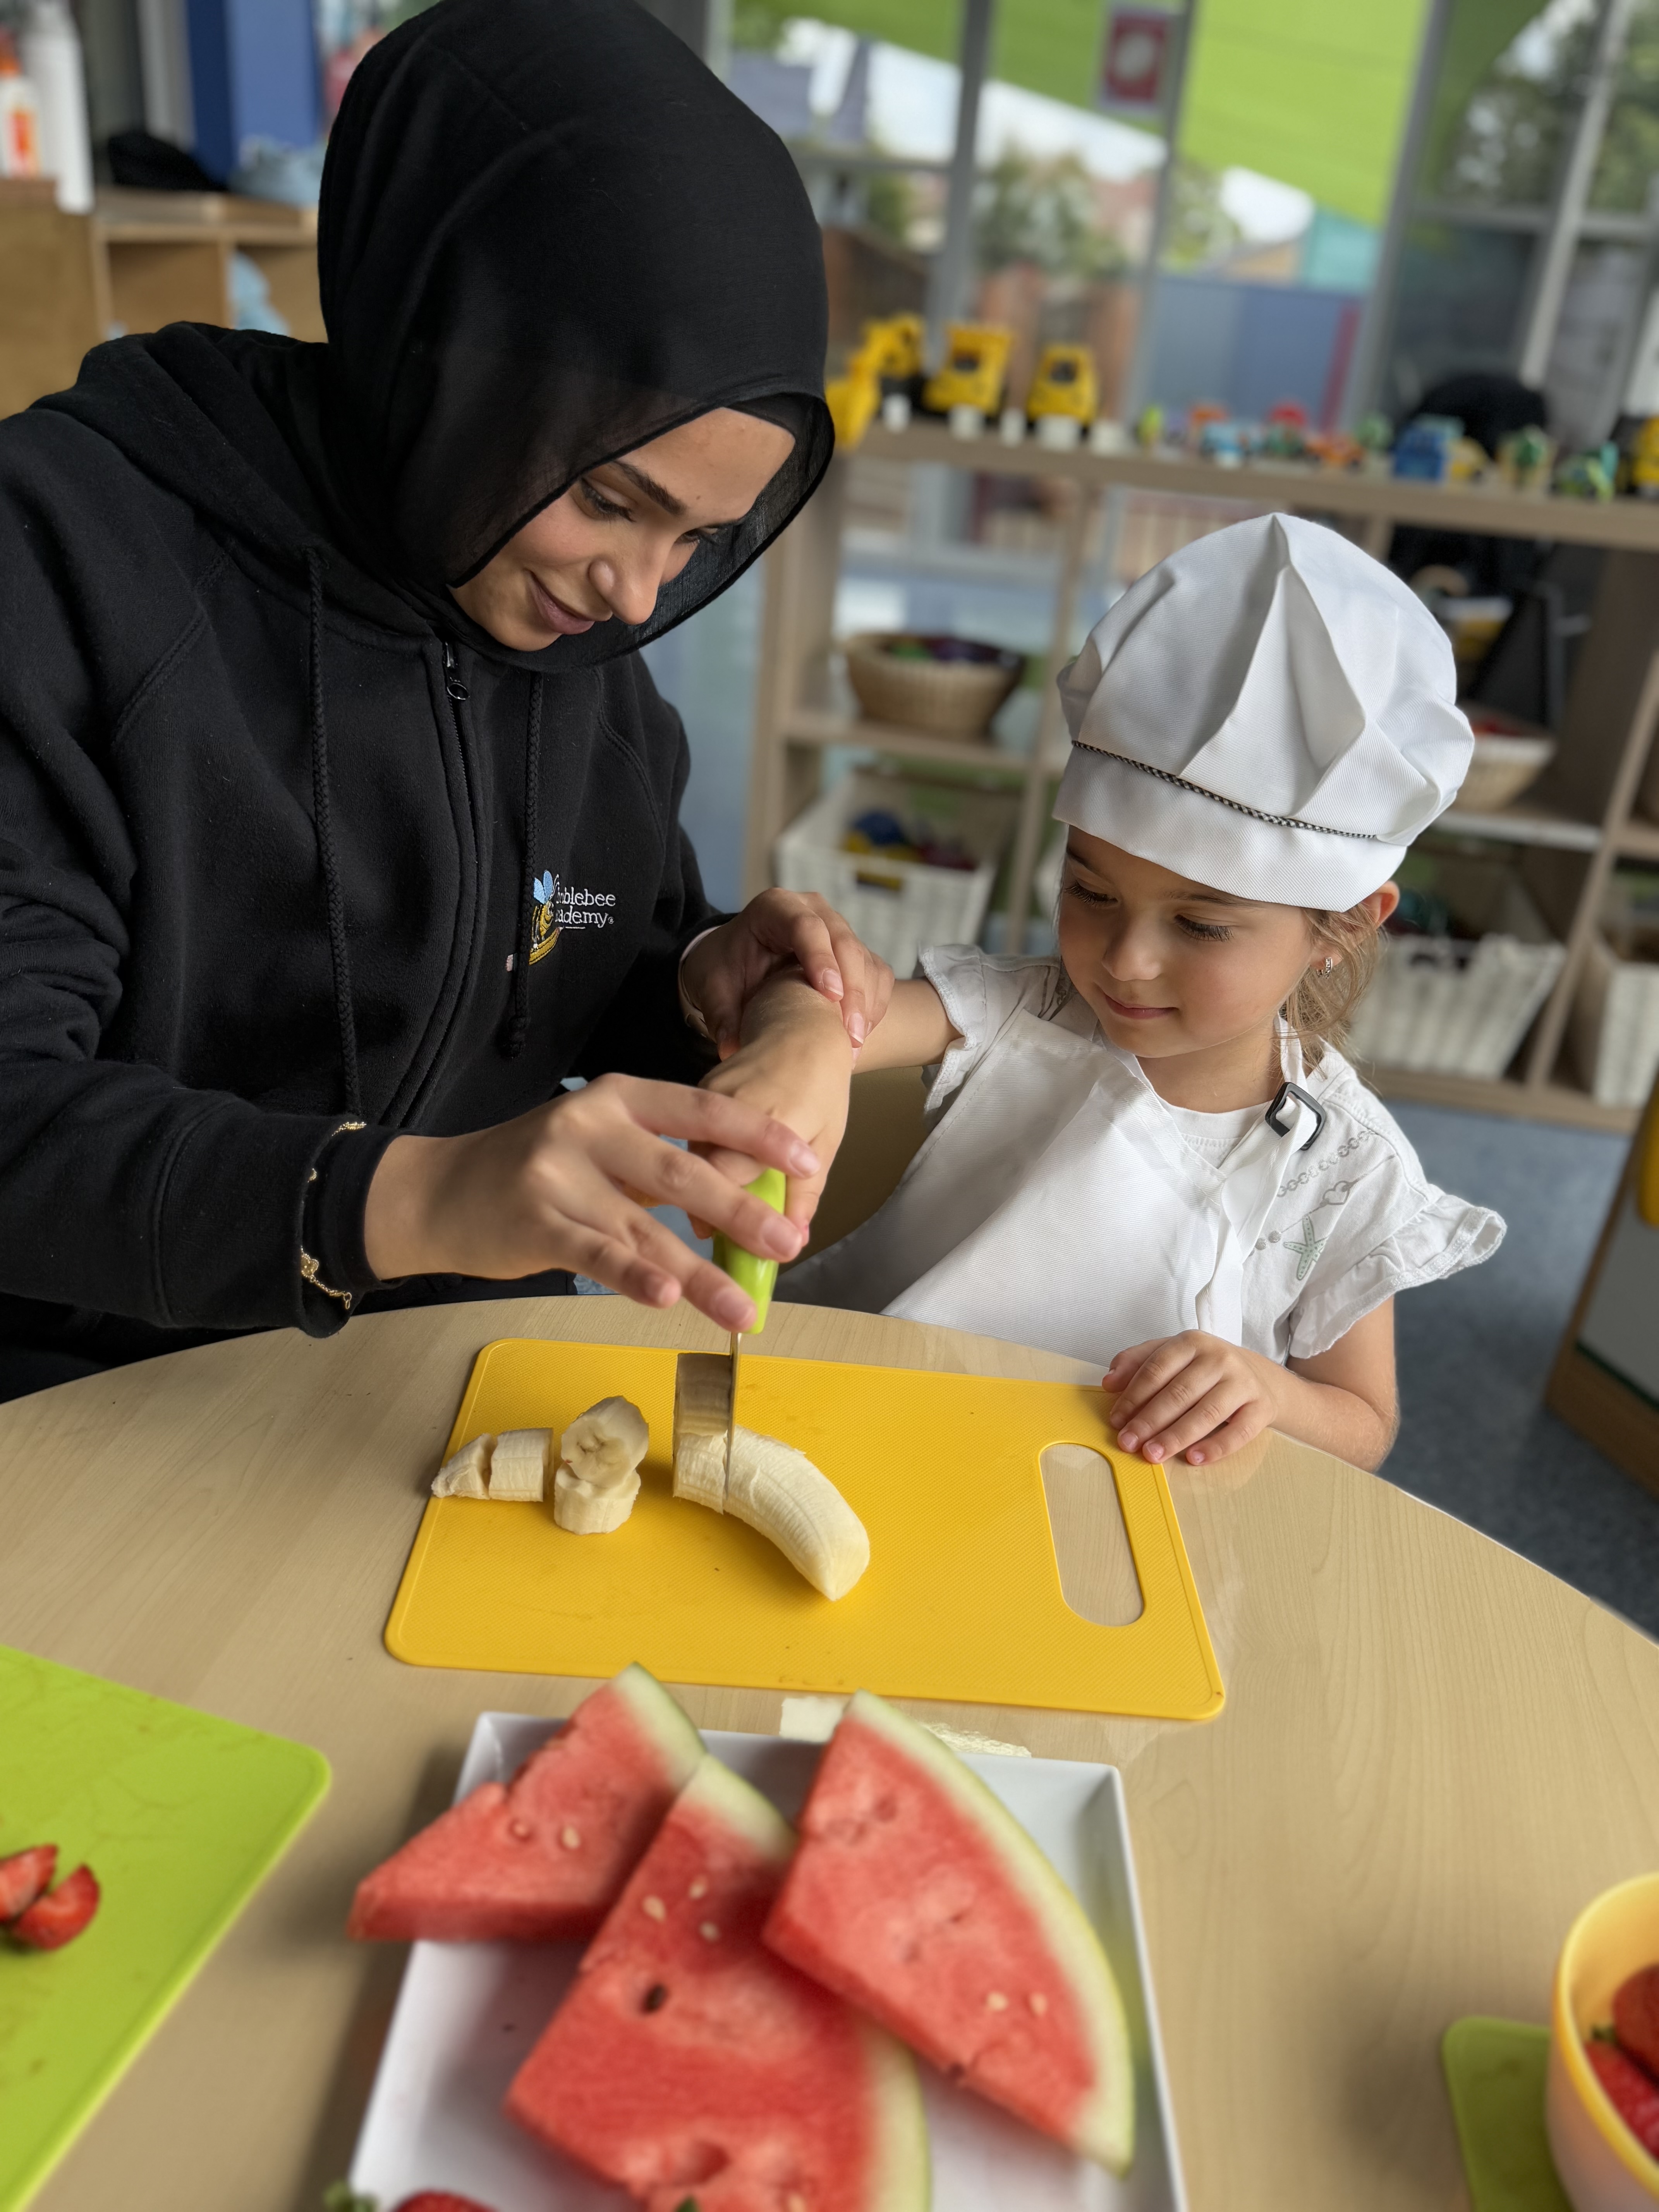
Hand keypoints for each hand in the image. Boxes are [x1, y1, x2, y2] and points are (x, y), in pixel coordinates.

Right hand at [363, 1074, 817, 1330]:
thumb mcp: (596, 1142)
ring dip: (701, 1273)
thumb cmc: (531, 1171)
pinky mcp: (535, 1220)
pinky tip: (669, 1296)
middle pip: (684, 1170)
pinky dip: (634, 1276)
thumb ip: (656, 1162)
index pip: (702, 1108)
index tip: (808, 1164)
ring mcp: (559, 1173)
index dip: (758, 1135)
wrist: (437, 1192)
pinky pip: (595, 1252)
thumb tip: (738, 1200)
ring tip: (744, 1307)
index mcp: (617, 1098)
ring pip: (646, 1227)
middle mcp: (590, 1126)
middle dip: (744, 1211)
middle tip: (790, 1243)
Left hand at [680, 891, 893, 1057]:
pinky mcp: (854, 953)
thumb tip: (731, 1048)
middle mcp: (813, 912)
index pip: (806, 926)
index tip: (830, 995)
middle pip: (845, 944)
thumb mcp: (713, 988)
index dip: (821, 958)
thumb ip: (720, 1015)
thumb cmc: (726, 969)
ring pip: (866, 961)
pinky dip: (873, 1006)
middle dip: (852, 990)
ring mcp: (838, 930)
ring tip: (855, 1044)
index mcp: (775, 908)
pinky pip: (876, 976)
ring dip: (866, 1004)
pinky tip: (859, 1037)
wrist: (739, 962)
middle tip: (850, 1035)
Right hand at [692, 977, 854, 1235]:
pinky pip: (688, 1140)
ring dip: (697, 1190)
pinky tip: (703, 1186)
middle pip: (700, 1172)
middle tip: (715, 1240)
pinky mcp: (694, 1094)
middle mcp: (732, 1107)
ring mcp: (706, 1098)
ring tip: (709, 1217)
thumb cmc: (822, 1089)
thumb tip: (791, 1242)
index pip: (730, 1178)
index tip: (732, 1248)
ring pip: (688, 1158)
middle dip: (704, 1211)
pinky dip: (696, 1167)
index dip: (725, 1217)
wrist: (801, 1027)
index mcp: (773, 1120)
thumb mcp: (826, 1145)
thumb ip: (805, 1196)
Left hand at [1104, 1331, 1286, 1465]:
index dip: (1134, 1396)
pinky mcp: (1261, 1407)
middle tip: (1129, 1443)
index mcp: (1191, 1342)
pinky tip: (1194, 1458)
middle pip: (1179, 1392)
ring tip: (1154, 1454)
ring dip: (1177, 1436)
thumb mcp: (1171, 1355)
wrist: (1258, 1375)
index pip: (1156, 1369)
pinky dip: (1217, 1447)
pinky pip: (1240, 1431)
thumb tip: (1109, 1382)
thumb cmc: (1204, 1368)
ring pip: (1207, 1412)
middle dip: (1150, 1420)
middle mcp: (1219, 1358)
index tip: (1117, 1420)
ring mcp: (1243, 1382)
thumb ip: (1137, 1362)